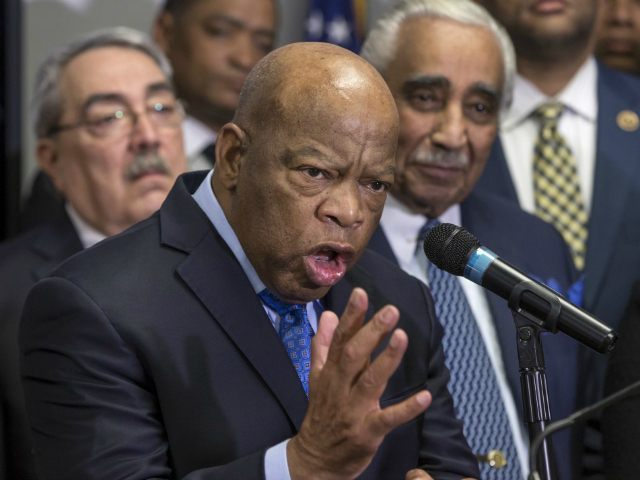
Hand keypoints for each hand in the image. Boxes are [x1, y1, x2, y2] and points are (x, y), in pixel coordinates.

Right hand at [287, 288, 431, 478]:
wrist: (315, 459)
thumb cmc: (321, 414)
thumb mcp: (317, 378)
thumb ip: (324, 346)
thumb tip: (329, 316)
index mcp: (330, 373)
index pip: (340, 340)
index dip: (351, 317)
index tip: (361, 294)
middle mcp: (340, 388)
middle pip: (354, 356)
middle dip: (372, 331)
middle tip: (390, 310)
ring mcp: (354, 410)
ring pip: (370, 381)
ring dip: (387, 359)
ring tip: (401, 336)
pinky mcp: (368, 432)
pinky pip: (388, 419)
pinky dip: (406, 408)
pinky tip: (424, 395)